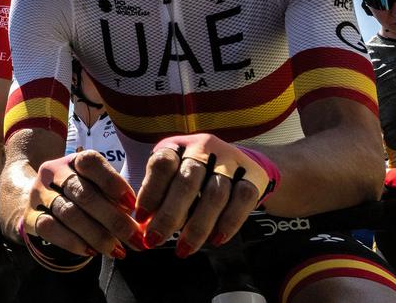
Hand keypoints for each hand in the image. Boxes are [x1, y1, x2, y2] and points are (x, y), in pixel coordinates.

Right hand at [23, 150, 138, 263]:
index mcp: (73, 160)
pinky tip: (91, 252)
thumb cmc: (79, 195)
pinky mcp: (30, 216)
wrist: (39, 201)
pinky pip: (50, 229)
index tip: (132, 205)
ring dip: (97, 235)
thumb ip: (114, 199)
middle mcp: (53, 172)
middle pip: (84, 194)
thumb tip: (140, 224)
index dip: (113, 182)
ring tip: (118, 251)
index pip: (90, 162)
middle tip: (136, 239)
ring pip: (69, 214)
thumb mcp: (94, 186)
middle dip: (114, 219)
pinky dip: (73, 242)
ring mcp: (38, 194)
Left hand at [134, 134, 279, 256]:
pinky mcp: (253, 176)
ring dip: (198, 226)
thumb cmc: (194, 176)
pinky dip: (229, 223)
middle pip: (187, 182)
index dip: (151, 191)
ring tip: (184, 248)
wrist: (239, 165)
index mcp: (177, 146)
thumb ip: (158, 198)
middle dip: (170, 215)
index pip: (162, 164)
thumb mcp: (172, 176)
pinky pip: (243, 200)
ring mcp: (230, 160)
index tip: (141, 217)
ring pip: (215, 195)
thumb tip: (142, 228)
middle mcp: (203, 148)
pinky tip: (215, 240)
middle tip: (156, 239)